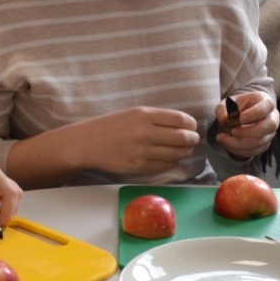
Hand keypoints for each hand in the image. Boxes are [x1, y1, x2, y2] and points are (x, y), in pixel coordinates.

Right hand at [71, 106, 201, 177]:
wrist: (86, 143)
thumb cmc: (109, 126)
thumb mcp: (132, 113)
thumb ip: (155, 118)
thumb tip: (182, 125)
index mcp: (144, 115)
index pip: (180, 119)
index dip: (191, 124)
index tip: (192, 126)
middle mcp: (145, 132)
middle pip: (183, 138)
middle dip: (192, 139)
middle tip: (192, 139)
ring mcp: (142, 152)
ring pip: (177, 154)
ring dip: (184, 152)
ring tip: (184, 149)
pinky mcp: (139, 167)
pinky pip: (165, 166)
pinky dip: (172, 162)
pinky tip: (169, 158)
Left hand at [212, 91, 279, 159]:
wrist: (239, 116)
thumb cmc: (236, 107)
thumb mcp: (226, 104)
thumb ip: (222, 109)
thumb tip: (225, 120)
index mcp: (265, 102)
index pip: (266, 107)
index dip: (253, 114)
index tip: (239, 119)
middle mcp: (272, 117)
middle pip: (270, 126)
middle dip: (249, 131)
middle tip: (232, 131)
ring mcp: (270, 132)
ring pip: (261, 141)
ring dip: (240, 143)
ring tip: (224, 139)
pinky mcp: (265, 144)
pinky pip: (255, 151)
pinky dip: (240, 150)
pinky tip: (228, 145)